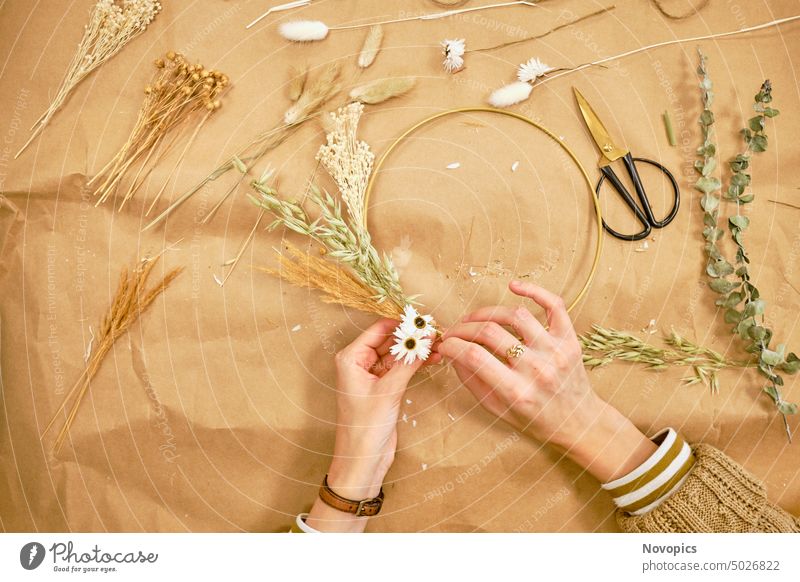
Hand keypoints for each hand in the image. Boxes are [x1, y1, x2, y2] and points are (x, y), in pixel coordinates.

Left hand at [306, 318, 439, 531]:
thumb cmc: (365, 428)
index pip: (378, 330)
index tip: (424, 322)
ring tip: (439, 344)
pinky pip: (400, 368)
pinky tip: (432, 358)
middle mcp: (359, 363)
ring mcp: (372, 376)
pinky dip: (415, 363)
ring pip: (397, 354)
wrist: (363, 461)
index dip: (402, 324)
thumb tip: (422, 339)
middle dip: (411, 336)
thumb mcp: (388, 392)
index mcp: (351, 358)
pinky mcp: (384, 388)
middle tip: (436, 332)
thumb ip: (406, 363)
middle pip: (388, 340)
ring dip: (416, 350)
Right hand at [438, 280, 655, 482]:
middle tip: (455, 331)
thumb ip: (472, 380)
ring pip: (516, 315)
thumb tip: (451, 352)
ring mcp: (556, 351)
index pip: (474, 357)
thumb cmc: (534, 419)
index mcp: (518, 392)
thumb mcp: (497, 409)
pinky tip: (513, 286)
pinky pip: (554, 305)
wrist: (577, 422)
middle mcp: (538, 369)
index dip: (452, 345)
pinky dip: (534, 291)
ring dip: (487, 312)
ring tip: (475, 318)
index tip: (444, 344)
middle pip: (490, 332)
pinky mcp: (569, 339)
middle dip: (464, 328)